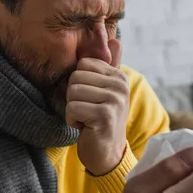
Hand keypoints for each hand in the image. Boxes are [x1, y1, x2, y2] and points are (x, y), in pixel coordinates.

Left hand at [65, 39, 128, 175]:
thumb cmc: (100, 120)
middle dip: (73, 97)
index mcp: (118, 76)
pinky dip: (72, 120)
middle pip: (75, 77)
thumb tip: (115, 39)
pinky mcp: (106, 115)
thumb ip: (109, 65)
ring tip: (86, 118)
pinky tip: (85, 127)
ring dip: (73, 109)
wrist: (106, 154)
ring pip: (73, 92)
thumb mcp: (104, 90)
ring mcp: (115, 100)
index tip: (89, 99)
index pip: (82, 64)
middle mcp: (120, 85)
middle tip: (86, 111)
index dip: (78, 84)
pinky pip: (73, 108)